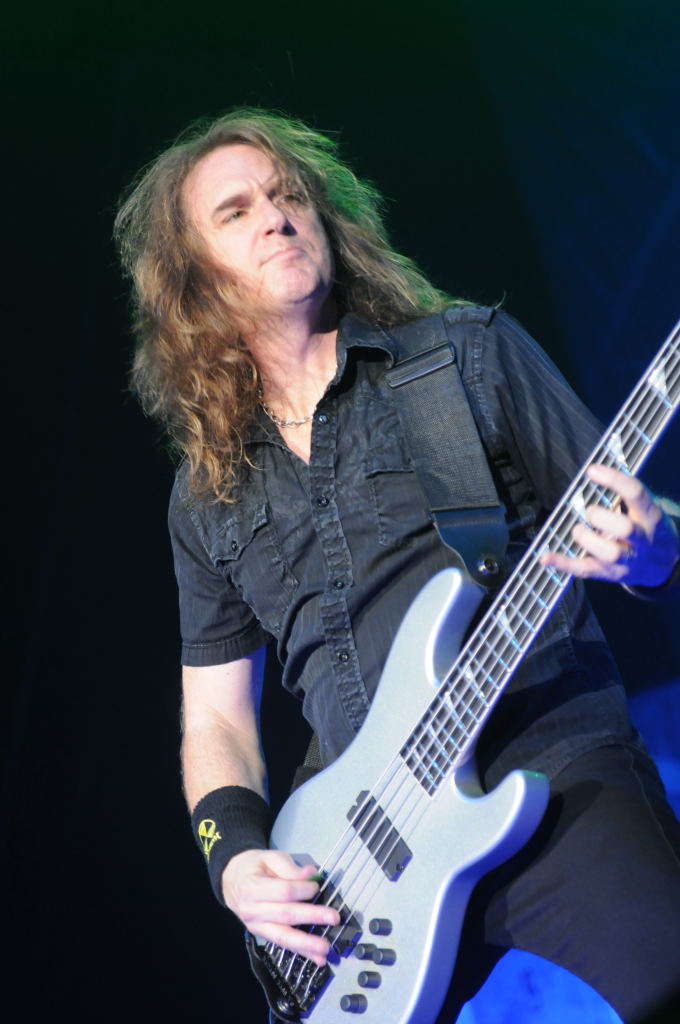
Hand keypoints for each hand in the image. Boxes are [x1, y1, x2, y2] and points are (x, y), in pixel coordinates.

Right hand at [221, 849, 340, 965]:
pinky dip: (302, 952)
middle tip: (333, 917)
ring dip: (307, 944)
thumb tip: (311, 874)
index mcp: (252, 887)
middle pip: (286, 915)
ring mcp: (256, 926)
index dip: (303, 889)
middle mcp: (252, 910)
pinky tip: (317, 958)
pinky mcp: (262, 935)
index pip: (284, 891)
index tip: (316, 884)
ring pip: (283, 936)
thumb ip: (290, 867)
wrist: (232, 881)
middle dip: (312, 916)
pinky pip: (283, 944)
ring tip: (325, 949)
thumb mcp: (269, 858)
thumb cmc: (253, 867)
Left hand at [541, 463, 679, 586]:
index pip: (635, 493)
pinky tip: (545, 556)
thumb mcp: (646, 510)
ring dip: (587, 539)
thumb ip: (624, 497)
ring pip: (610, 553)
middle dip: (600, 517)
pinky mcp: (610, 574)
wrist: (667, 565)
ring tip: (579, 530)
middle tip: (589, 511)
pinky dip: (563, 563)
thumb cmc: (647, 529)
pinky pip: (586, 570)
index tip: (592, 471)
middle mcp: (642, 540)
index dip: (614, 479)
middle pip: (625, 528)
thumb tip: (594, 475)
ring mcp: (627, 561)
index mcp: (650, 516)